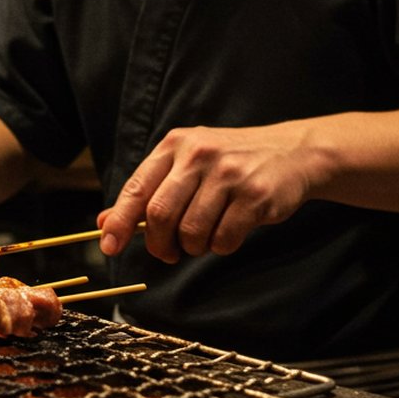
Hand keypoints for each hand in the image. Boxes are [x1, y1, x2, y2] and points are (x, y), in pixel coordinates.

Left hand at [97, 123, 325, 262]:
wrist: (294, 152)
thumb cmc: (231, 163)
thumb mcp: (187, 164)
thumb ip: (149, 192)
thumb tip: (104, 223)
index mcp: (175, 145)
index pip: (136, 189)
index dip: (119, 222)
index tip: (109, 247)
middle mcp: (198, 154)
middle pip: (160, 214)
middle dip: (158, 243)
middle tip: (167, 252)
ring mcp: (228, 173)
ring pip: (191, 231)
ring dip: (193, 247)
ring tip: (204, 237)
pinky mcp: (255, 195)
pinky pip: (223, 239)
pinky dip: (221, 247)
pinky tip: (229, 232)